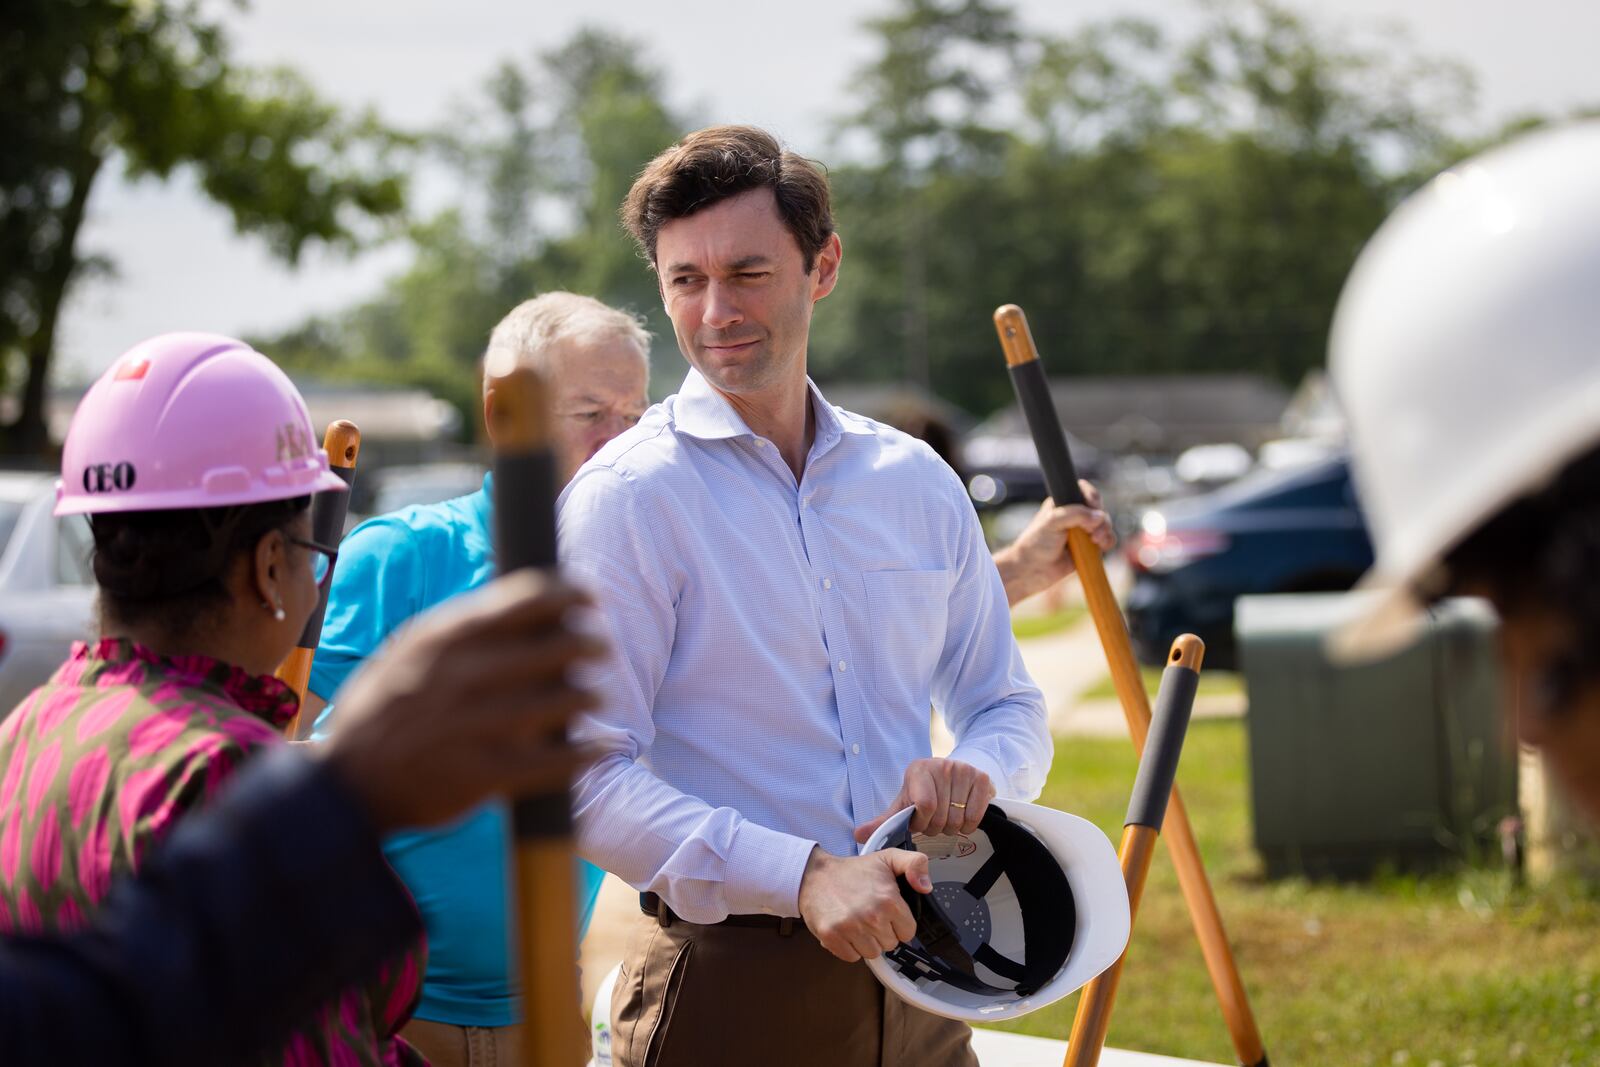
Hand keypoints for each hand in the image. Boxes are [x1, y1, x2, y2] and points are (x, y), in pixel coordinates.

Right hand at [318, 570, 604, 831]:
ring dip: (587, 696)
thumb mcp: (408, 653)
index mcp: (444, 638)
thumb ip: (462, 629)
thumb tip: (525, 601)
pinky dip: (586, 753)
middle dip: (589, 642)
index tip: (589, 597)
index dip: (569, 593)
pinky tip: (598, 748)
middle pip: (556, 645)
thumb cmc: (383, 711)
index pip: (525, 599)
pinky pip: (556, 760)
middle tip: (601, 647)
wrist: (344, 786)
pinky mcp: (486, 775)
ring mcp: (476, 725)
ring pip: (564, 700)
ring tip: (591, 697)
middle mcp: (463, 675)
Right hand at [797, 847, 930, 962]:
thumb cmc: (852, 871)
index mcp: (888, 900)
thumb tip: (926, 887)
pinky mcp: (832, 937)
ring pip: (872, 953)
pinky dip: (849, 947)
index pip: (908, 932)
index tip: (888, 913)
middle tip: (870, 914)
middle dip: (883, 932)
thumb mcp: (888, 858)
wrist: (814, 875)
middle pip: (890, 944)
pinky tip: (846, 930)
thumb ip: (915, 864)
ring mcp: (850, 929)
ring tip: (858, 922)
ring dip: (866, 941)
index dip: (899, 923)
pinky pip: (852, 957)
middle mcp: (871, 916)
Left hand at [853, 758, 996, 842]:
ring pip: (958, 819)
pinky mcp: (982, 778)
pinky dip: (968, 825)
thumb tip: (859, 835)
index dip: (922, 822)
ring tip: (946, 817)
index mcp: (919, 769)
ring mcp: (964, 770)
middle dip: (935, 827)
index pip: (925, 806)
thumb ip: (883, 821)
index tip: (919, 822)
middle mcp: (943, 765)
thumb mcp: (904, 803)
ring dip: (951, 827)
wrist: (950, 774)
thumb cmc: (924, 791)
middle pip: (941, 816)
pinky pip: (975, 817)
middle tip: (934, 821)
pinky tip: (961, 816)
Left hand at [994, 480, 1115, 605]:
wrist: (1033, 569)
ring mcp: (1083, 531)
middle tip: (1091, 531)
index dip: (1092, 497)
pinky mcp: (1089, 546)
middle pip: (1099, 508)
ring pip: (1105, 524)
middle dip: (1100, 518)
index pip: (1084, 491)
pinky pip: (1107, 540)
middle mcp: (1075, 515)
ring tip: (1095, 541)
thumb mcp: (1052, 521)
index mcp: (1063, 503)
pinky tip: (1100, 546)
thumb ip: (1075, 514)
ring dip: (1105, 531)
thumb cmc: (1037, 543)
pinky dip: (1108, 542)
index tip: (1092, 506)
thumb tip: (1100, 516)